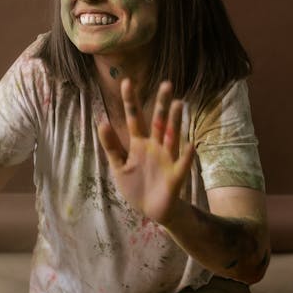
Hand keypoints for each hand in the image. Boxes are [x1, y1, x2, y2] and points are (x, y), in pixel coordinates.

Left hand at [97, 79, 194, 224]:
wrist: (152, 210)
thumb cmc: (136, 185)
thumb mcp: (119, 166)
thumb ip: (111, 146)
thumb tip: (102, 121)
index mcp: (139, 143)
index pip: (134, 118)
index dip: (131, 101)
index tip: (127, 81)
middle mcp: (155, 146)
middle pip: (159, 121)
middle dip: (161, 104)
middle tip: (166, 84)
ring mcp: (167, 159)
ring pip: (172, 136)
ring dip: (175, 122)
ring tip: (178, 104)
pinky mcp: (176, 176)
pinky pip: (182, 164)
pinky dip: (186, 156)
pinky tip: (190, 145)